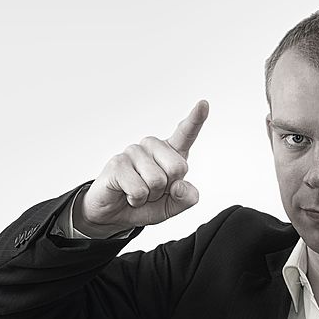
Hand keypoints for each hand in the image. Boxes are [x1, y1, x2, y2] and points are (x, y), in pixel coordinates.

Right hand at [75, 100, 207, 235]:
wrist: (114, 215)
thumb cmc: (145, 205)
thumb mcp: (173, 207)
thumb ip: (186, 198)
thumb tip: (179, 185)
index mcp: (171, 153)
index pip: (185, 134)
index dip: (195, 119)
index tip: (203, 103)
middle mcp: (153, 147)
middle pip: (178, 167)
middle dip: (168, 189)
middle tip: (152, 192)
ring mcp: (134, 152)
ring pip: (157, 181)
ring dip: (149, 196)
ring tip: (138, 193)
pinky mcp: (118, 163)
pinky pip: (139, 190)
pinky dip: (136, 199)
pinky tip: (127, 194)